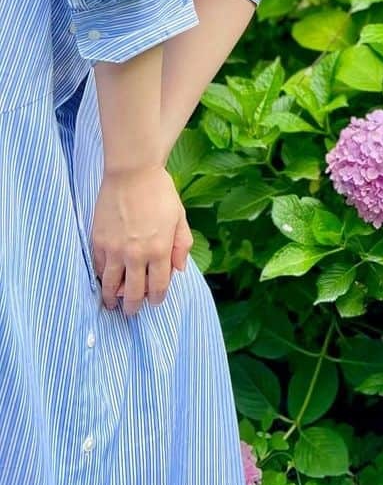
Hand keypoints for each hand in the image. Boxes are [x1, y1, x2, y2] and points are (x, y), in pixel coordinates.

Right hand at [91, 166, 188, 316]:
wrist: (132, 173)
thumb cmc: (160, 192)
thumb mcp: (180, 218)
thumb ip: (181, 245)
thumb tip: (180, 269)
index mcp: (159, 250)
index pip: (159, 286)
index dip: (157, 298)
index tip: (155, 302)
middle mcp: (136, 254)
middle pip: (133, 292)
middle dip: (133, 306)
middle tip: (131, 311)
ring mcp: (114, 249)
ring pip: (110, 285)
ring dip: (111, 298)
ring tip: (111, 303)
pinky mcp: (98, 241)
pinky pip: (98, 268)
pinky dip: (101, 277)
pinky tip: (104, 280)